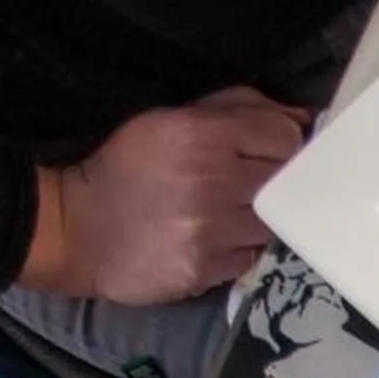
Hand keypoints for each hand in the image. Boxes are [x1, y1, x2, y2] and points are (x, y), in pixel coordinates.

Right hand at [23, 89, 308, 304]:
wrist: (77, 228)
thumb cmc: (127, 166)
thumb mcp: (171, 119)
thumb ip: (238, 108)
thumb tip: (300, 117)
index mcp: (200, 134)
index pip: (283, 137)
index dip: (281, 144)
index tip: (267, 152)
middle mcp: (211, 180)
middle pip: (284, 182)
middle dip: (272, 182)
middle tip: (246, 185)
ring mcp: (210, 229)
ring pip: (271, 223)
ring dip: (257, 218)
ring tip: (226, 213)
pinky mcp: (206, 269)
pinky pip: (250, 257)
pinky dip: (239, 248)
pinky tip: (213, 240)